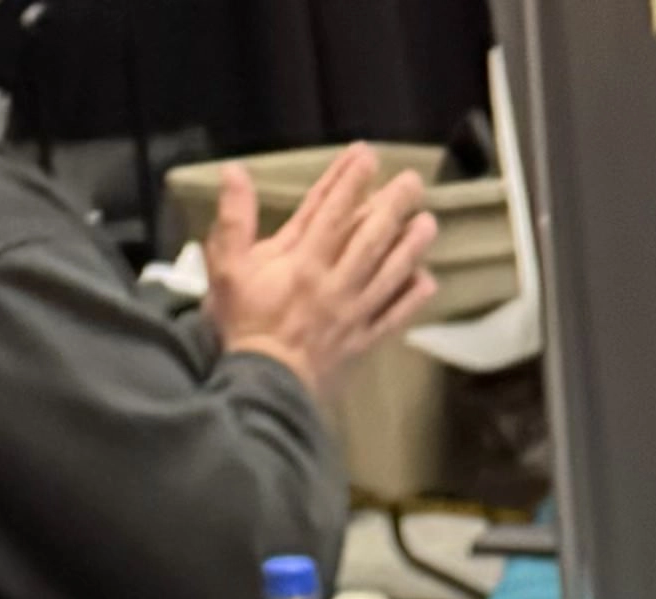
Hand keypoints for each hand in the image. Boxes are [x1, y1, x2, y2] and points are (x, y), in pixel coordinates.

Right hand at [204, 143, 437, 399]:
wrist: (264, 385)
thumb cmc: (243, 324)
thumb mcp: (226, 267)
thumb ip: (233, 219)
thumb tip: (234, 171)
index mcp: (301, 260)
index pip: (329, 211)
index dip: (348, 181)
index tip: (367, 156)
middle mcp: (333, 282)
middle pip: (368, 237)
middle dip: (391, 206)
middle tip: (413, 182)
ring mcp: (352, 313)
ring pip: (387, 273)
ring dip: (410, 247)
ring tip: (429, 223)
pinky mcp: (362, 341)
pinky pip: (393, 318)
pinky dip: (411, 300)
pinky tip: (427, 281)